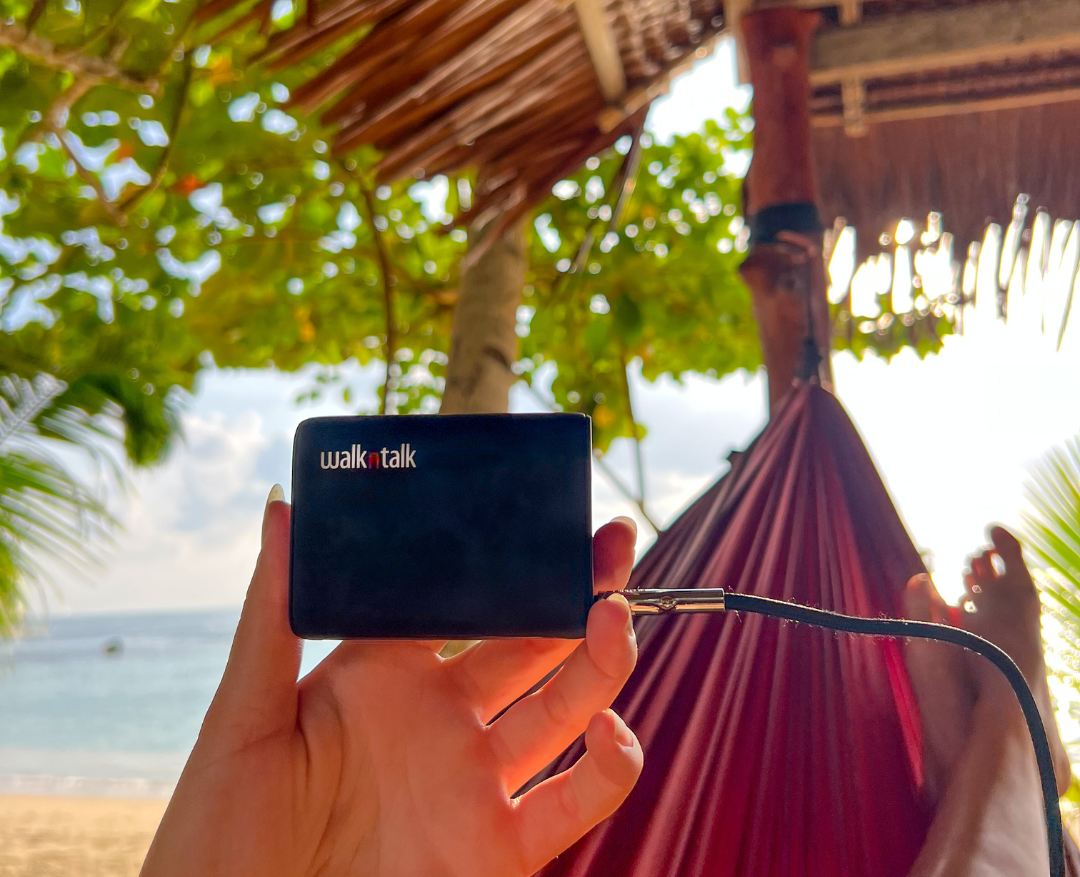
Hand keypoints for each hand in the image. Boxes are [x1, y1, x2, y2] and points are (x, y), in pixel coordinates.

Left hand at [141, 490, 641, 876]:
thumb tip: (282, 505)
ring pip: (564, 705)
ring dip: (601, 659)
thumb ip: (274, 613)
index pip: (462, 598)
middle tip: (612, 543)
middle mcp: (441, 717)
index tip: (544, 515)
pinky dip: (609, 767)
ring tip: (614, 615)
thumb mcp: (244, 715)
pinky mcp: (498, 849)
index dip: (506, 558)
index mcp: (385, 673)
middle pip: (529, 640)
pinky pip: (574, 802)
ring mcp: (474, 780)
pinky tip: (608, 729)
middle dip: (575, 590)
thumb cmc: (219, 833)